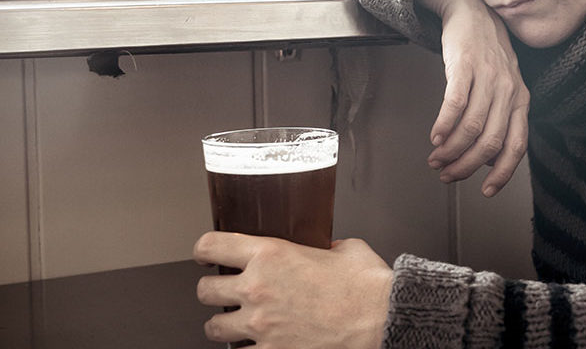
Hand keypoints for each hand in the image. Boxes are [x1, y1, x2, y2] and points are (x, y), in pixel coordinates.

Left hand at [194, 232, 391, 348]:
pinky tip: (256, 344)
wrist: (382, 318)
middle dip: (211, 291)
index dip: (203, 249)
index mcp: (271, 254)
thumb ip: (324, 246)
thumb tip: (323, 249)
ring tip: (234, 323)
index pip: (212, 246)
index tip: (205, 254)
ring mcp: (262, 324)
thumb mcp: (344, 248)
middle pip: (205, 290)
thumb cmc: (367, 285)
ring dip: (223, 324)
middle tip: (222, 292)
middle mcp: (258, 288)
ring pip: (214, 327)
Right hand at [418, 0, 529, 196]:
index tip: (486, 191)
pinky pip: (455, 103)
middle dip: (466, 165)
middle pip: (489, 141)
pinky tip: (434, 137)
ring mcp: (487, 77)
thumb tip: (489, 160)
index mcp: (520, 100)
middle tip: (447, 174)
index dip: (501, 173)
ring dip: (451, 150)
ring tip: (436, 158)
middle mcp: (508, 91)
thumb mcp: (504, 88)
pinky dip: (444, 125)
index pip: (516, 146)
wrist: (472, 12)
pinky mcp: (465, 65)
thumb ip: (501, 121)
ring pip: (471, 127)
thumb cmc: (487, 54)